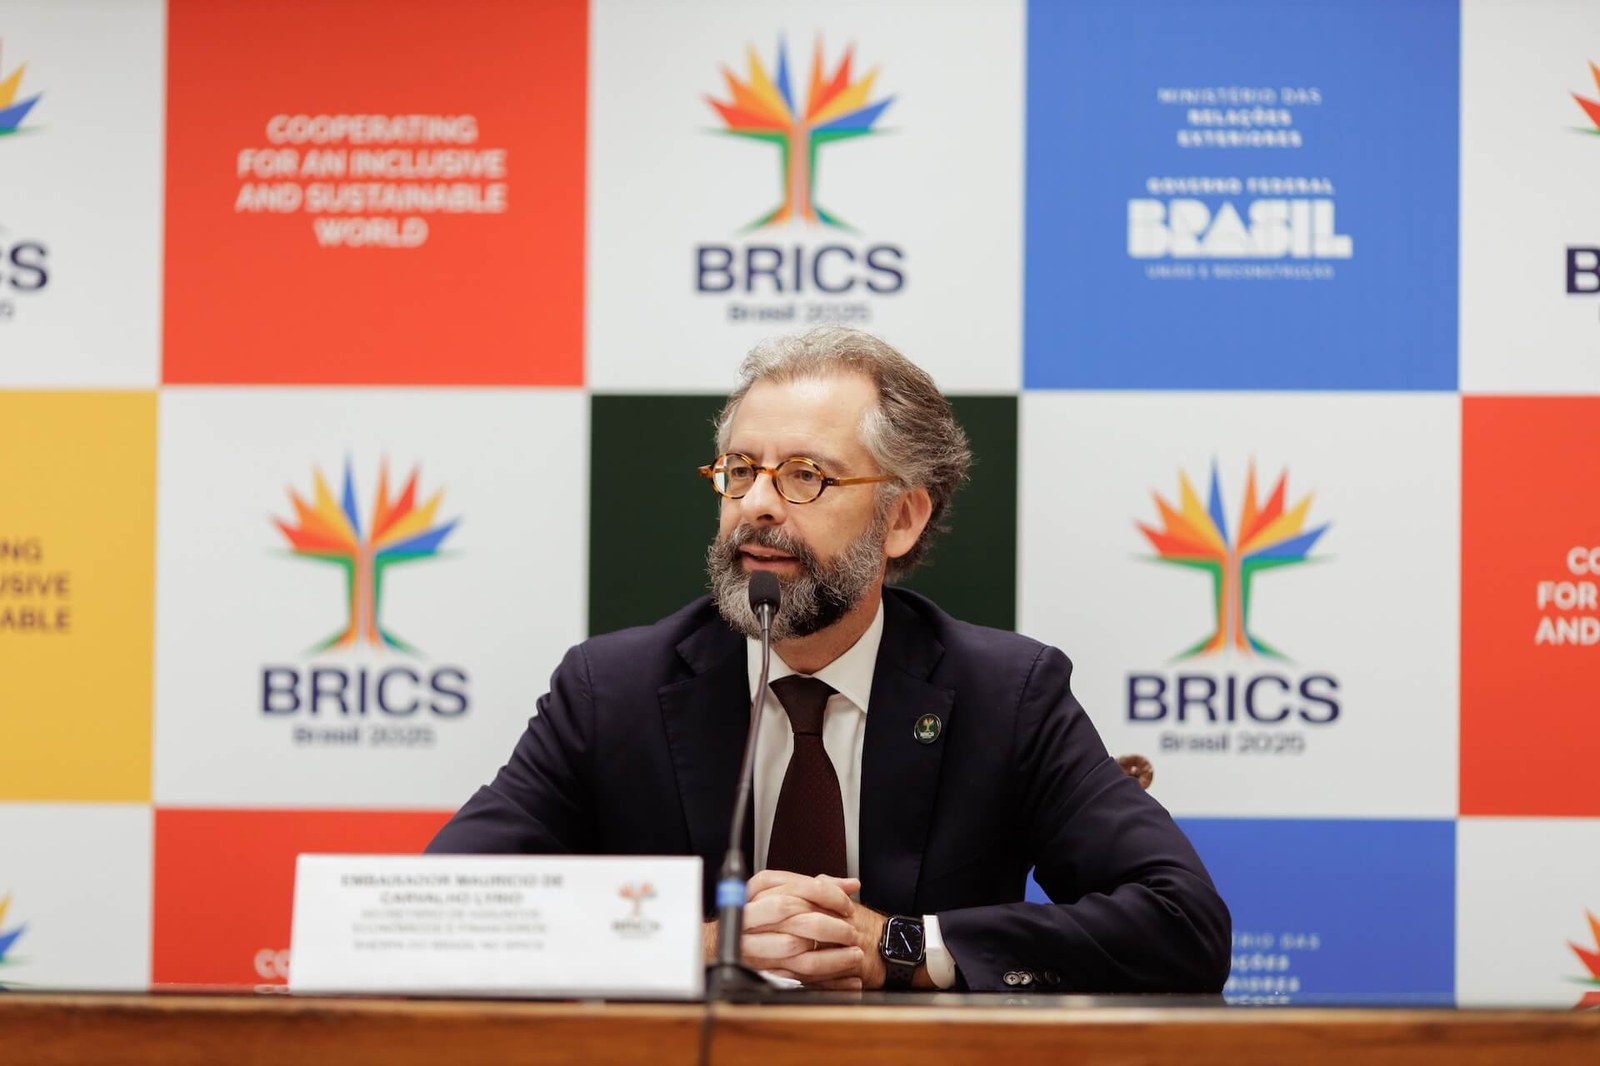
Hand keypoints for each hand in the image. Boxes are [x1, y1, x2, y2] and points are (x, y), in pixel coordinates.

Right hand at [700, 872, 864, 987]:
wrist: (718, 943)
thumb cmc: (758, 914)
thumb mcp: (781, 891)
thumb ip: (817, 886)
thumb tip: (851, 884)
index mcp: (757, 890)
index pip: (797, 887)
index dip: (827, 896)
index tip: (847, 906)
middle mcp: (751, 915)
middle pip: (791, 913)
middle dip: (828, 924)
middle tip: (851, 930)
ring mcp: (752, 944)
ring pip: (792, 947)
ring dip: (829, 954)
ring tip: (853, 954)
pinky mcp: (758, 969)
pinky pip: (793, 977)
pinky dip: (824, 981)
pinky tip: (846, 980)